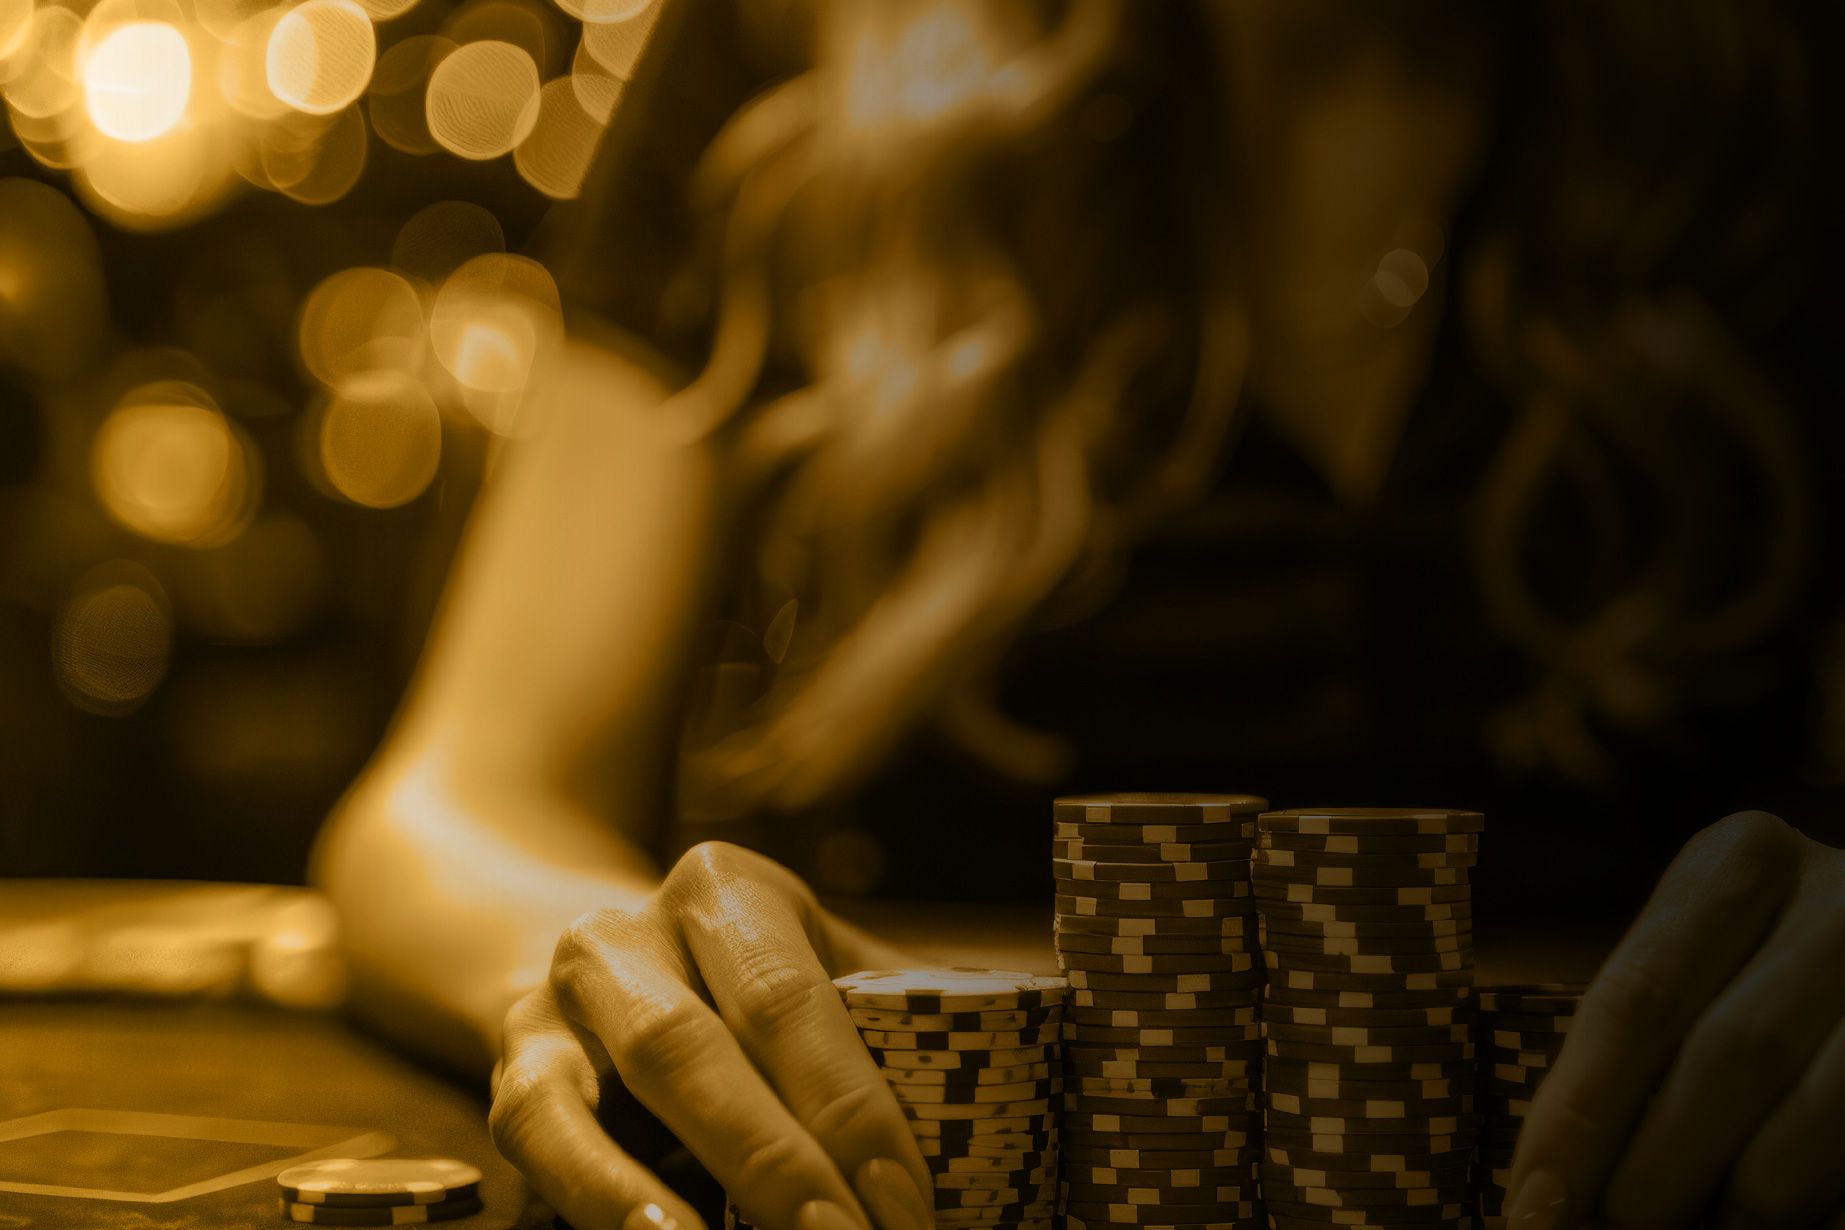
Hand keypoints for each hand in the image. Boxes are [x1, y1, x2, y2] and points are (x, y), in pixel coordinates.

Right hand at [488, 841, 935, 1229]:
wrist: (605, 964)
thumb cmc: (755, 986)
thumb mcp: (825, 971)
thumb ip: (907, 1014)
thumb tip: (1042, 1052)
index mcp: (726, 892)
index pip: (791, 1000)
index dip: (849, 1109)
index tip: (908, 1205)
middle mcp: (625, 934)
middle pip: (690, 1051)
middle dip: (771, 1165)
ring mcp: (550, 1008)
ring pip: (578, 1102)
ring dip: (643, 1200)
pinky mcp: (506, 1076)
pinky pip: (530, 1147)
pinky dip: (587, 1204)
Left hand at [1505, 811, 1844, 1227]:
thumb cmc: (1768, 969)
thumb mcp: (1704, 967)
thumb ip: (1641, 1045)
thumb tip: (1555, 1185)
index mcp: (1739, 860)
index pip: (1635, 998)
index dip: (1577, 1115)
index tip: (1533, 1200)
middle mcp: (1834, 896)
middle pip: (1725, 1054)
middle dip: (1656, 1167)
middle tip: (1609, 1229)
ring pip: (1813, 1109)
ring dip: (1741, 1201)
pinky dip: (1813, 1200)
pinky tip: (1762, 1222)